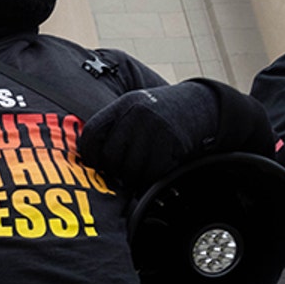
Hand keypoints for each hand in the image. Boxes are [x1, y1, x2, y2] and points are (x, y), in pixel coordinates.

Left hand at [78, 82, 223, 191]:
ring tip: (140, 167)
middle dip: (114, 169)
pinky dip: (151, 177)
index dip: (89, 154)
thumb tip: (87, 159)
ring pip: (131, 170)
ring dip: (134, 176)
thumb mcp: (132, 109)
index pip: (92, 134)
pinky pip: (152, 173)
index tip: (96, 163)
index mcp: (122, 105)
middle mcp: (136, 114)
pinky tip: (155, 168)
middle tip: (122, 169)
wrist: (197, 105)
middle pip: (111, 157)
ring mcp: (155, 128)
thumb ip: (112, 127)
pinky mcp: (171, 143)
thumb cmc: (157, 114)